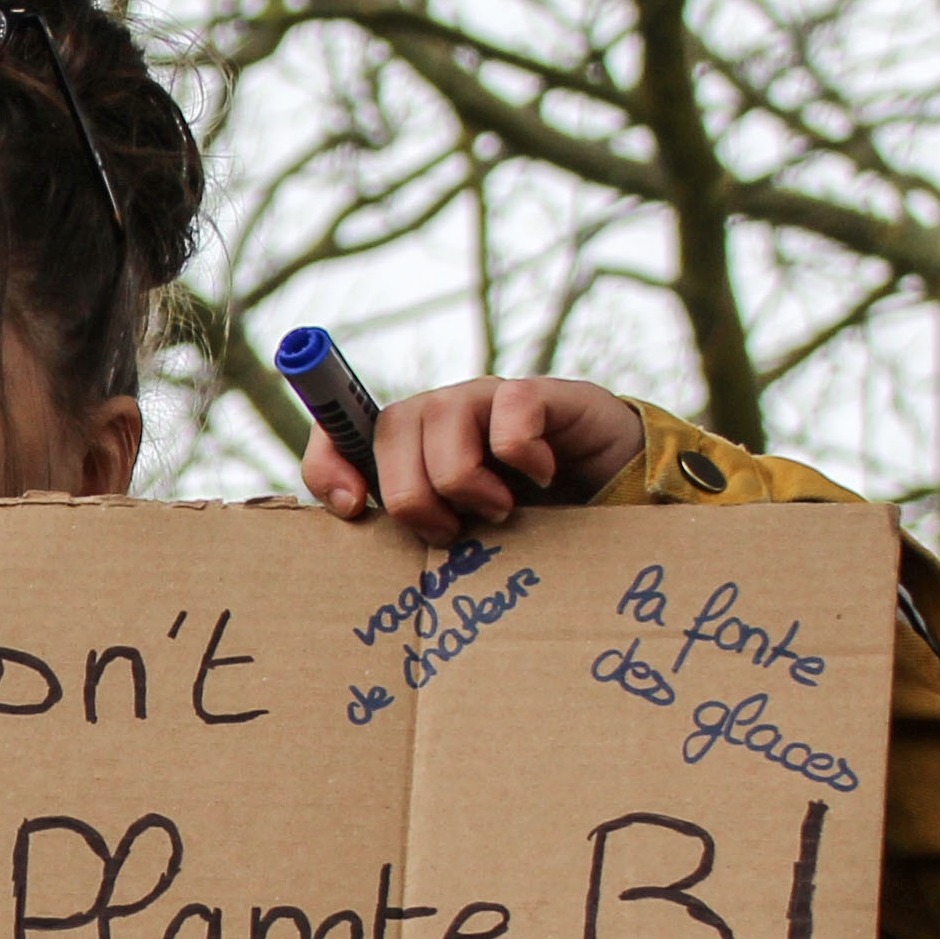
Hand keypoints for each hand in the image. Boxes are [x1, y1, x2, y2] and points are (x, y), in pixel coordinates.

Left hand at [300, 375, 646, 538]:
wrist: (610, 488)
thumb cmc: (525, 522)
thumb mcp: (461, 533)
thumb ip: (414, 531)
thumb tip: (364, 544)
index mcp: (408, 447)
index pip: (338, 431)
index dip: (329, 464)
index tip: (353, 509)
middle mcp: (439, 412)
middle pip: (390, 433)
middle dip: (414, 497)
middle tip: (451, 533)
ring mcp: (487, 398)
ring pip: (443, 421)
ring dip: (466, 482)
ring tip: (499, 512)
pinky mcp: (541, 394)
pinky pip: (512, 412)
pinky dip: (524, 456)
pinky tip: (543, 477)